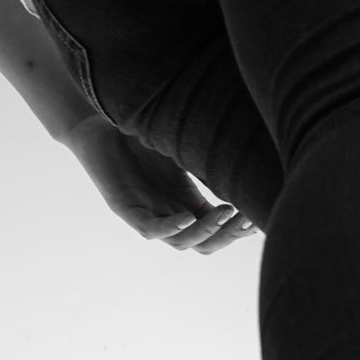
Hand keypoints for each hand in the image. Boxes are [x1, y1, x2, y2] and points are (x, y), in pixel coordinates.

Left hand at [66, 117, 253, 251]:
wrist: (98, 117)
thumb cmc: (141, 130)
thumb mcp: (185, 146)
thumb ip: (211, 159)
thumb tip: (254, 159)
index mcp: (185, 202)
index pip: (218, 228)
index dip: (240, 228)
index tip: (261, 214)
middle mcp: (168, 212)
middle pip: (204, 242)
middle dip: (229, 235)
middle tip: (249, 218)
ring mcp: (146, 213)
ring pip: (180, 242)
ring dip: (205, 233)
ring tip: (226, 215)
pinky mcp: (123, 207)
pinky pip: (149, 229)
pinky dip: (170, 228)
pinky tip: (187, 219)